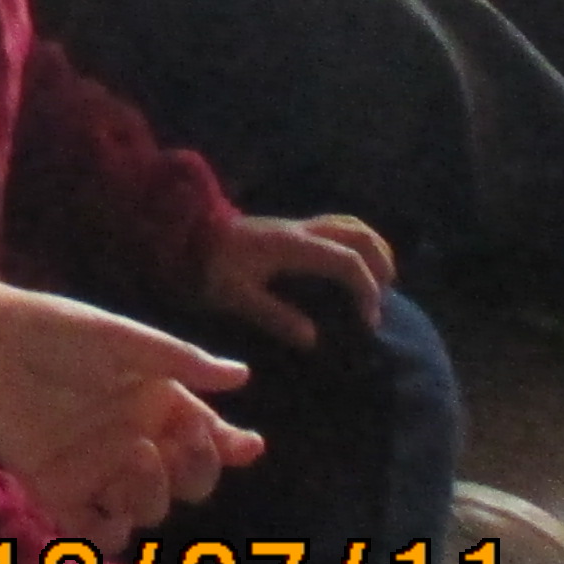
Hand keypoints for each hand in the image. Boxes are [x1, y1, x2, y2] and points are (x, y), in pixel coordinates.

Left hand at [0, 288, 257, 548]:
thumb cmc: (52, 329)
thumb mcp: (119, 337)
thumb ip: (177, 360)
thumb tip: (242, 375)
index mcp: (157, 405)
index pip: (208, 439)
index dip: (229, 449)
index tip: (243, 446)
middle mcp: (136, 443)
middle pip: (188, 483)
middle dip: (197, 471)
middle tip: (182, 442)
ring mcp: (98, 472)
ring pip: (148, 510)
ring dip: (153, 494)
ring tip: (135, 453)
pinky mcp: (58, 492)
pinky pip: (94, 534)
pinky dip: (106, 536)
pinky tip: (109, 512)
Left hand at [193, 210, 393, 352]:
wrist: (181, 235)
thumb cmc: (206, 267)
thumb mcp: (235, 297)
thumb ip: (275, 316)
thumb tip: (313, 338)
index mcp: (293, 245)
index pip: (347, 261)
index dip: (366, 290)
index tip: (368, 323)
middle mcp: (300, 229)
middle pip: (358, 233)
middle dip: (380, 264)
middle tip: (382, 301)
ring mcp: (296, 225)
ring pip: (349, 224)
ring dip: (371, 250)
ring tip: (377, 284)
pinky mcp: (289, 229)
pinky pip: (335, 228)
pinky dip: (354, 246)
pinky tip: (349, 273)